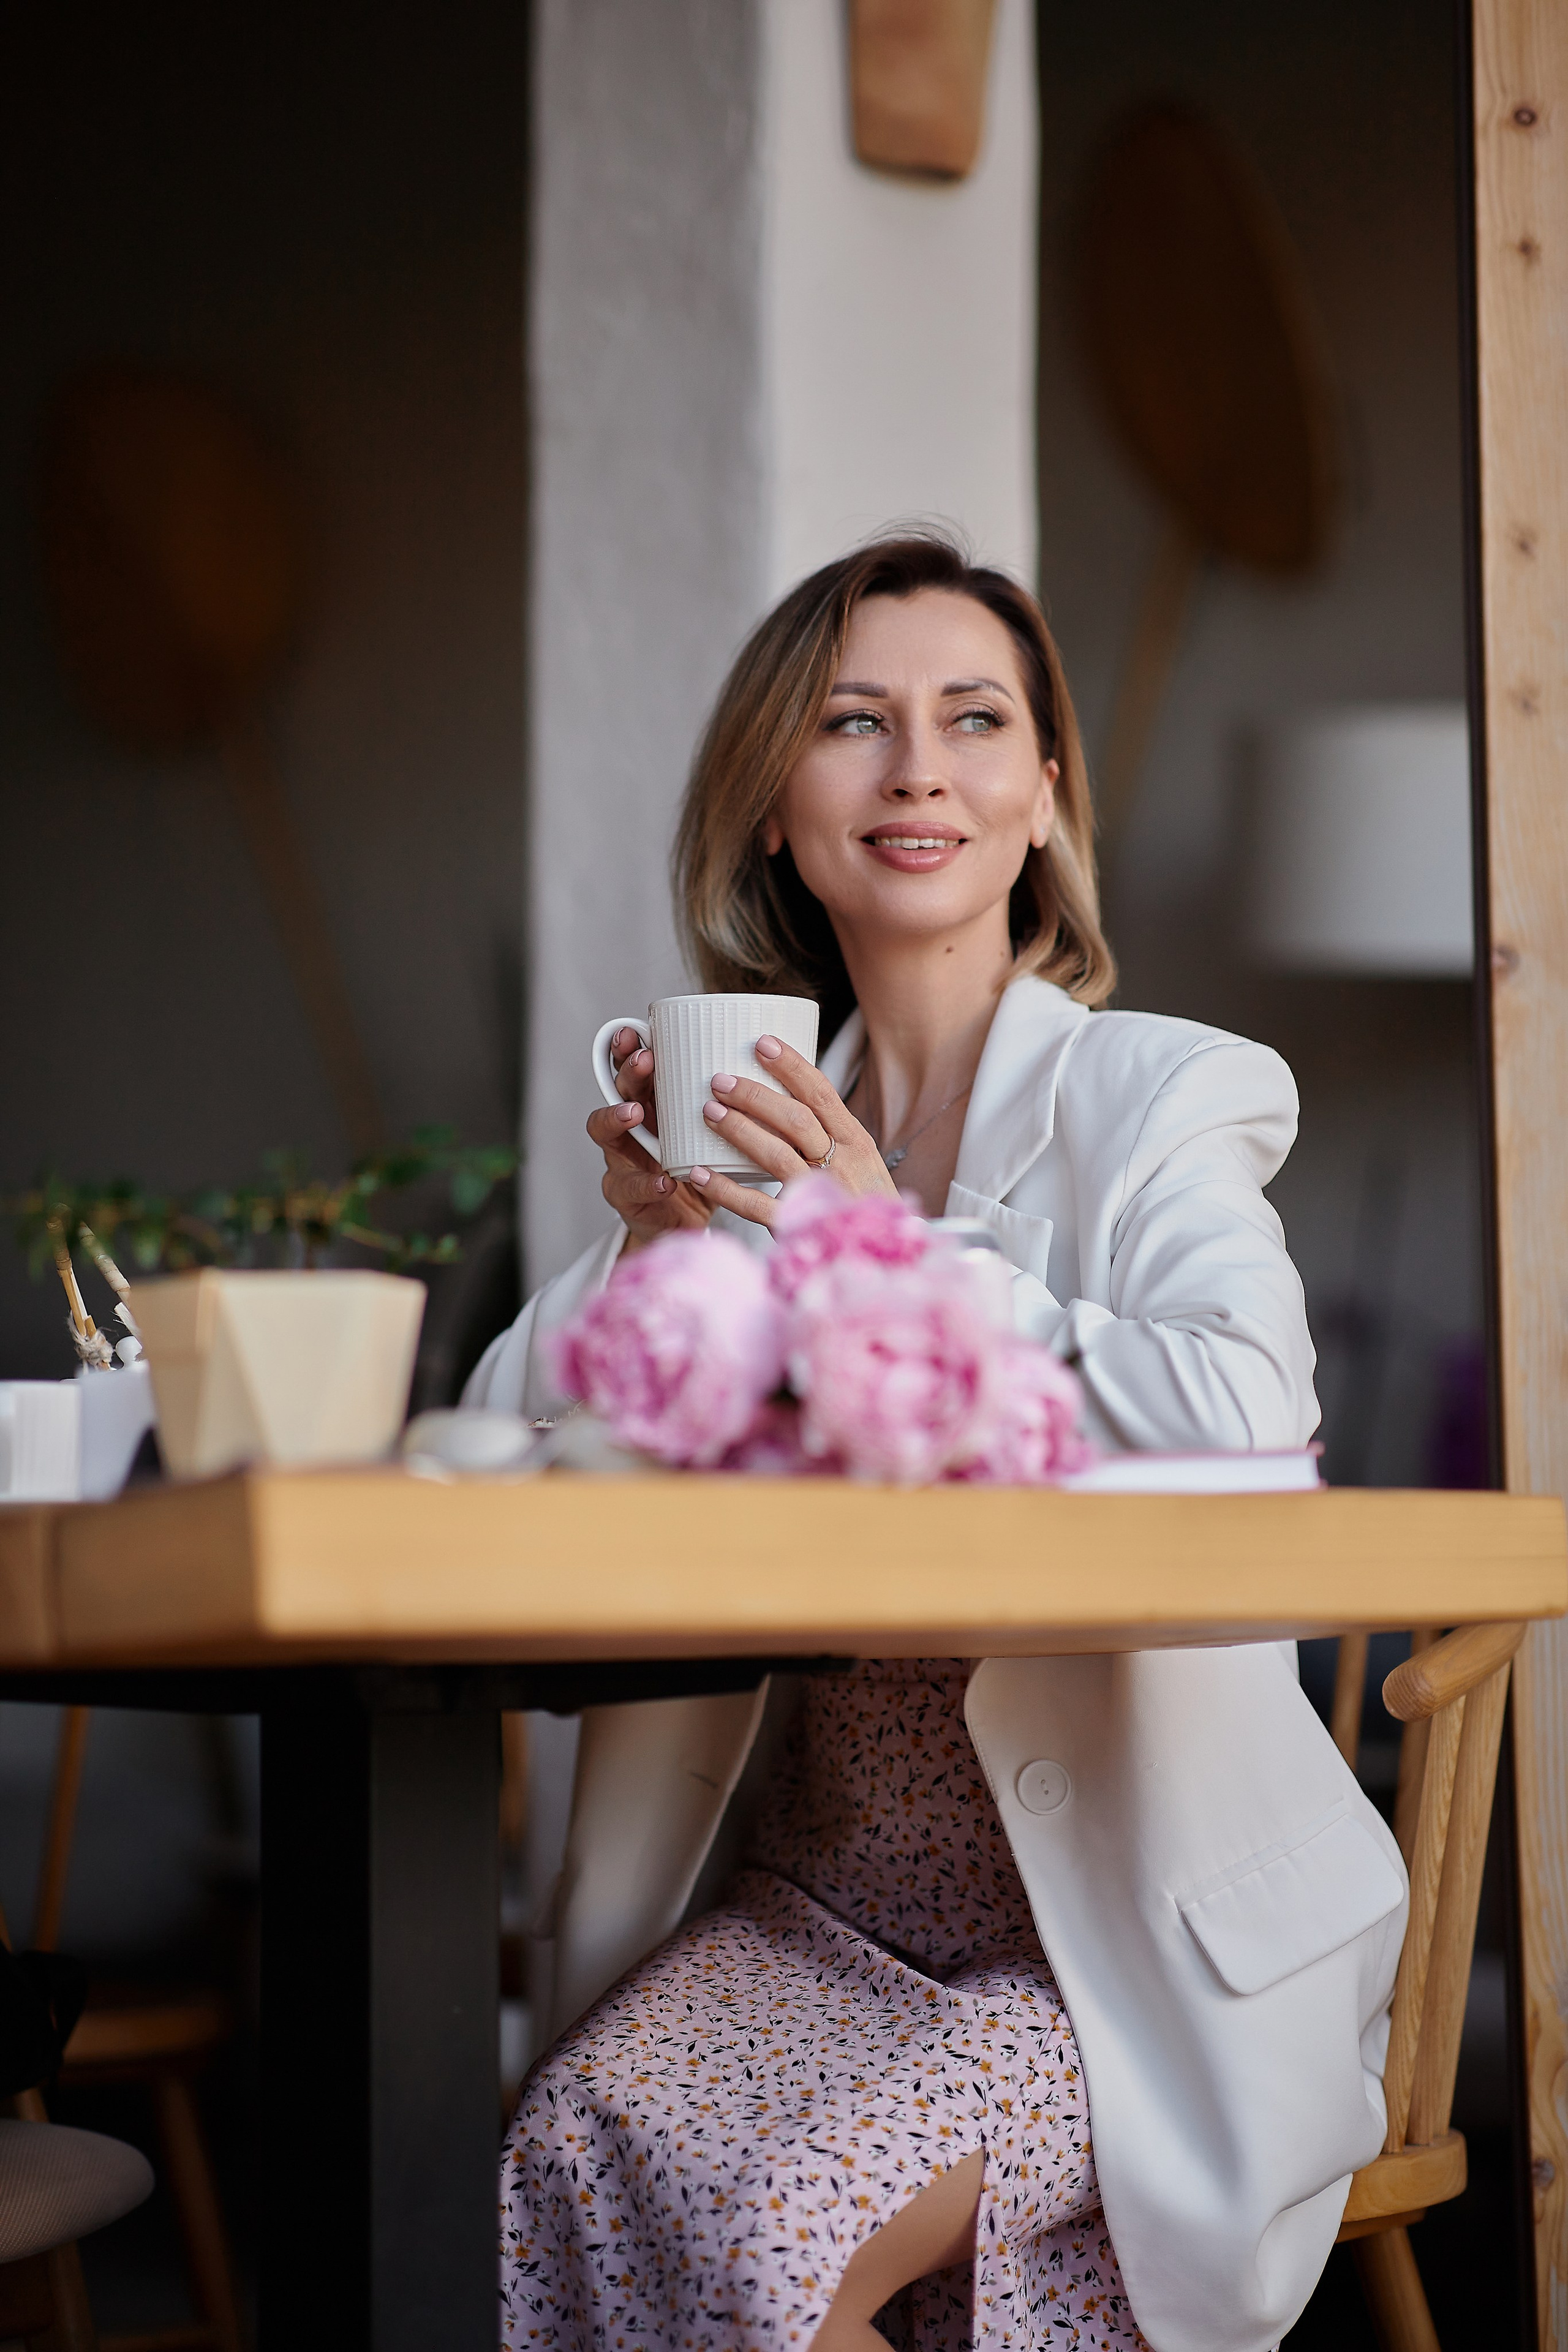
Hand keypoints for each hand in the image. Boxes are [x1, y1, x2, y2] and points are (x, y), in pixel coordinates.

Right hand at [587, 1028, 712, 1252]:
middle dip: (628, 1074)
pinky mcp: (627, 1197)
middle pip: (617, 1092)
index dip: (627, 1049)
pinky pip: (630, 1188)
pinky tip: (665, 1181)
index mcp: (650, 1106)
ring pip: (606, 1135)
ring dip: (618, 1119)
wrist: (685, 1223)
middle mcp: (628, 1128)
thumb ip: (728, 1103)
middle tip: (645, 1060)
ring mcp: (621, 1162)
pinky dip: (648, 1183)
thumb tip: (766, 1058)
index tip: (635, 1030)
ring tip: (634, 1112)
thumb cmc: (700, 1167)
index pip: (632, 1071)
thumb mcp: (711, 1131)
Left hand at [690, 1033, 896, 1230]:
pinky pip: (756, 1205)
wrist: (883, 1256)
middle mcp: (841, 1164)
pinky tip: (698, 1173)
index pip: (821, 1093)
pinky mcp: (799, 1227)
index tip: (761, 1042)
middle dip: (755, 1095)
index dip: (791, 1065)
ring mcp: (821, 1195)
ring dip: (739, 1129)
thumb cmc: (863, 1202)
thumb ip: (828, 1132)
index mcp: (856, 1141)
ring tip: (708, 1112)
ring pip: (776, 1155)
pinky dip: (724, 1188)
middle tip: (720, 1080)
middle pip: (795, 1119)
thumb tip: (782, 1095)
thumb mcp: (860, 1161)